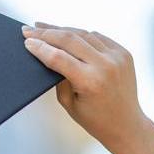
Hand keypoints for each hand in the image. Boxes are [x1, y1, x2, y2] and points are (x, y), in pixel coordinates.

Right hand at [22, 23, 153, 153]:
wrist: (126, 124)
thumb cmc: (96, 119)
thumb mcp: (69, 103)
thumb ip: (58, 77)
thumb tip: (48, 54)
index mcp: (90, 81)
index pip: (58, 57)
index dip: (40, 47)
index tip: (26, 41)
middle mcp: (106, 66)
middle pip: (70, 39)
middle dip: (46, 33)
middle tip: (29, 30)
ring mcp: (117, 57)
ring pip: (84, 34)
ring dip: (62, 30)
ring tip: (45, 28)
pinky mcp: (124, 53)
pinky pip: (98, 37)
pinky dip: (81, 35)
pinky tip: (68, 34)